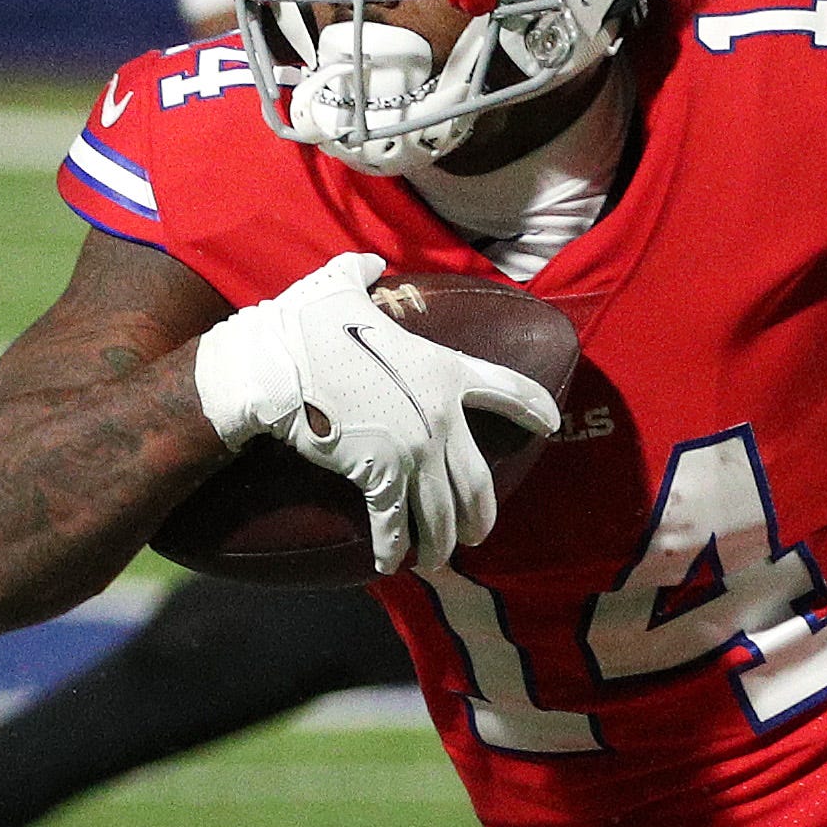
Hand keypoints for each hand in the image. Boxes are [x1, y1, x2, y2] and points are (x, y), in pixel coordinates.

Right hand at [193, 251, 554, 575]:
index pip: (507, 390)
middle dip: (480, 516)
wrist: (275, 364)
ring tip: (437, 559)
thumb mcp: (340, 287)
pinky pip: (396, 524)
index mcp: (443, 371)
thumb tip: (371, 262)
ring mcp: (413, 450)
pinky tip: (391, 563)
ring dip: (441, 543)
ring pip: (442, 514)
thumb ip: (363, 274)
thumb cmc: (304, 325)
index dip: (534, 408)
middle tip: (477, 534)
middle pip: (477, 481)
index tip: (551, 424)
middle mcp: (439, 416)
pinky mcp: (379, 477)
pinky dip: (395, 549)